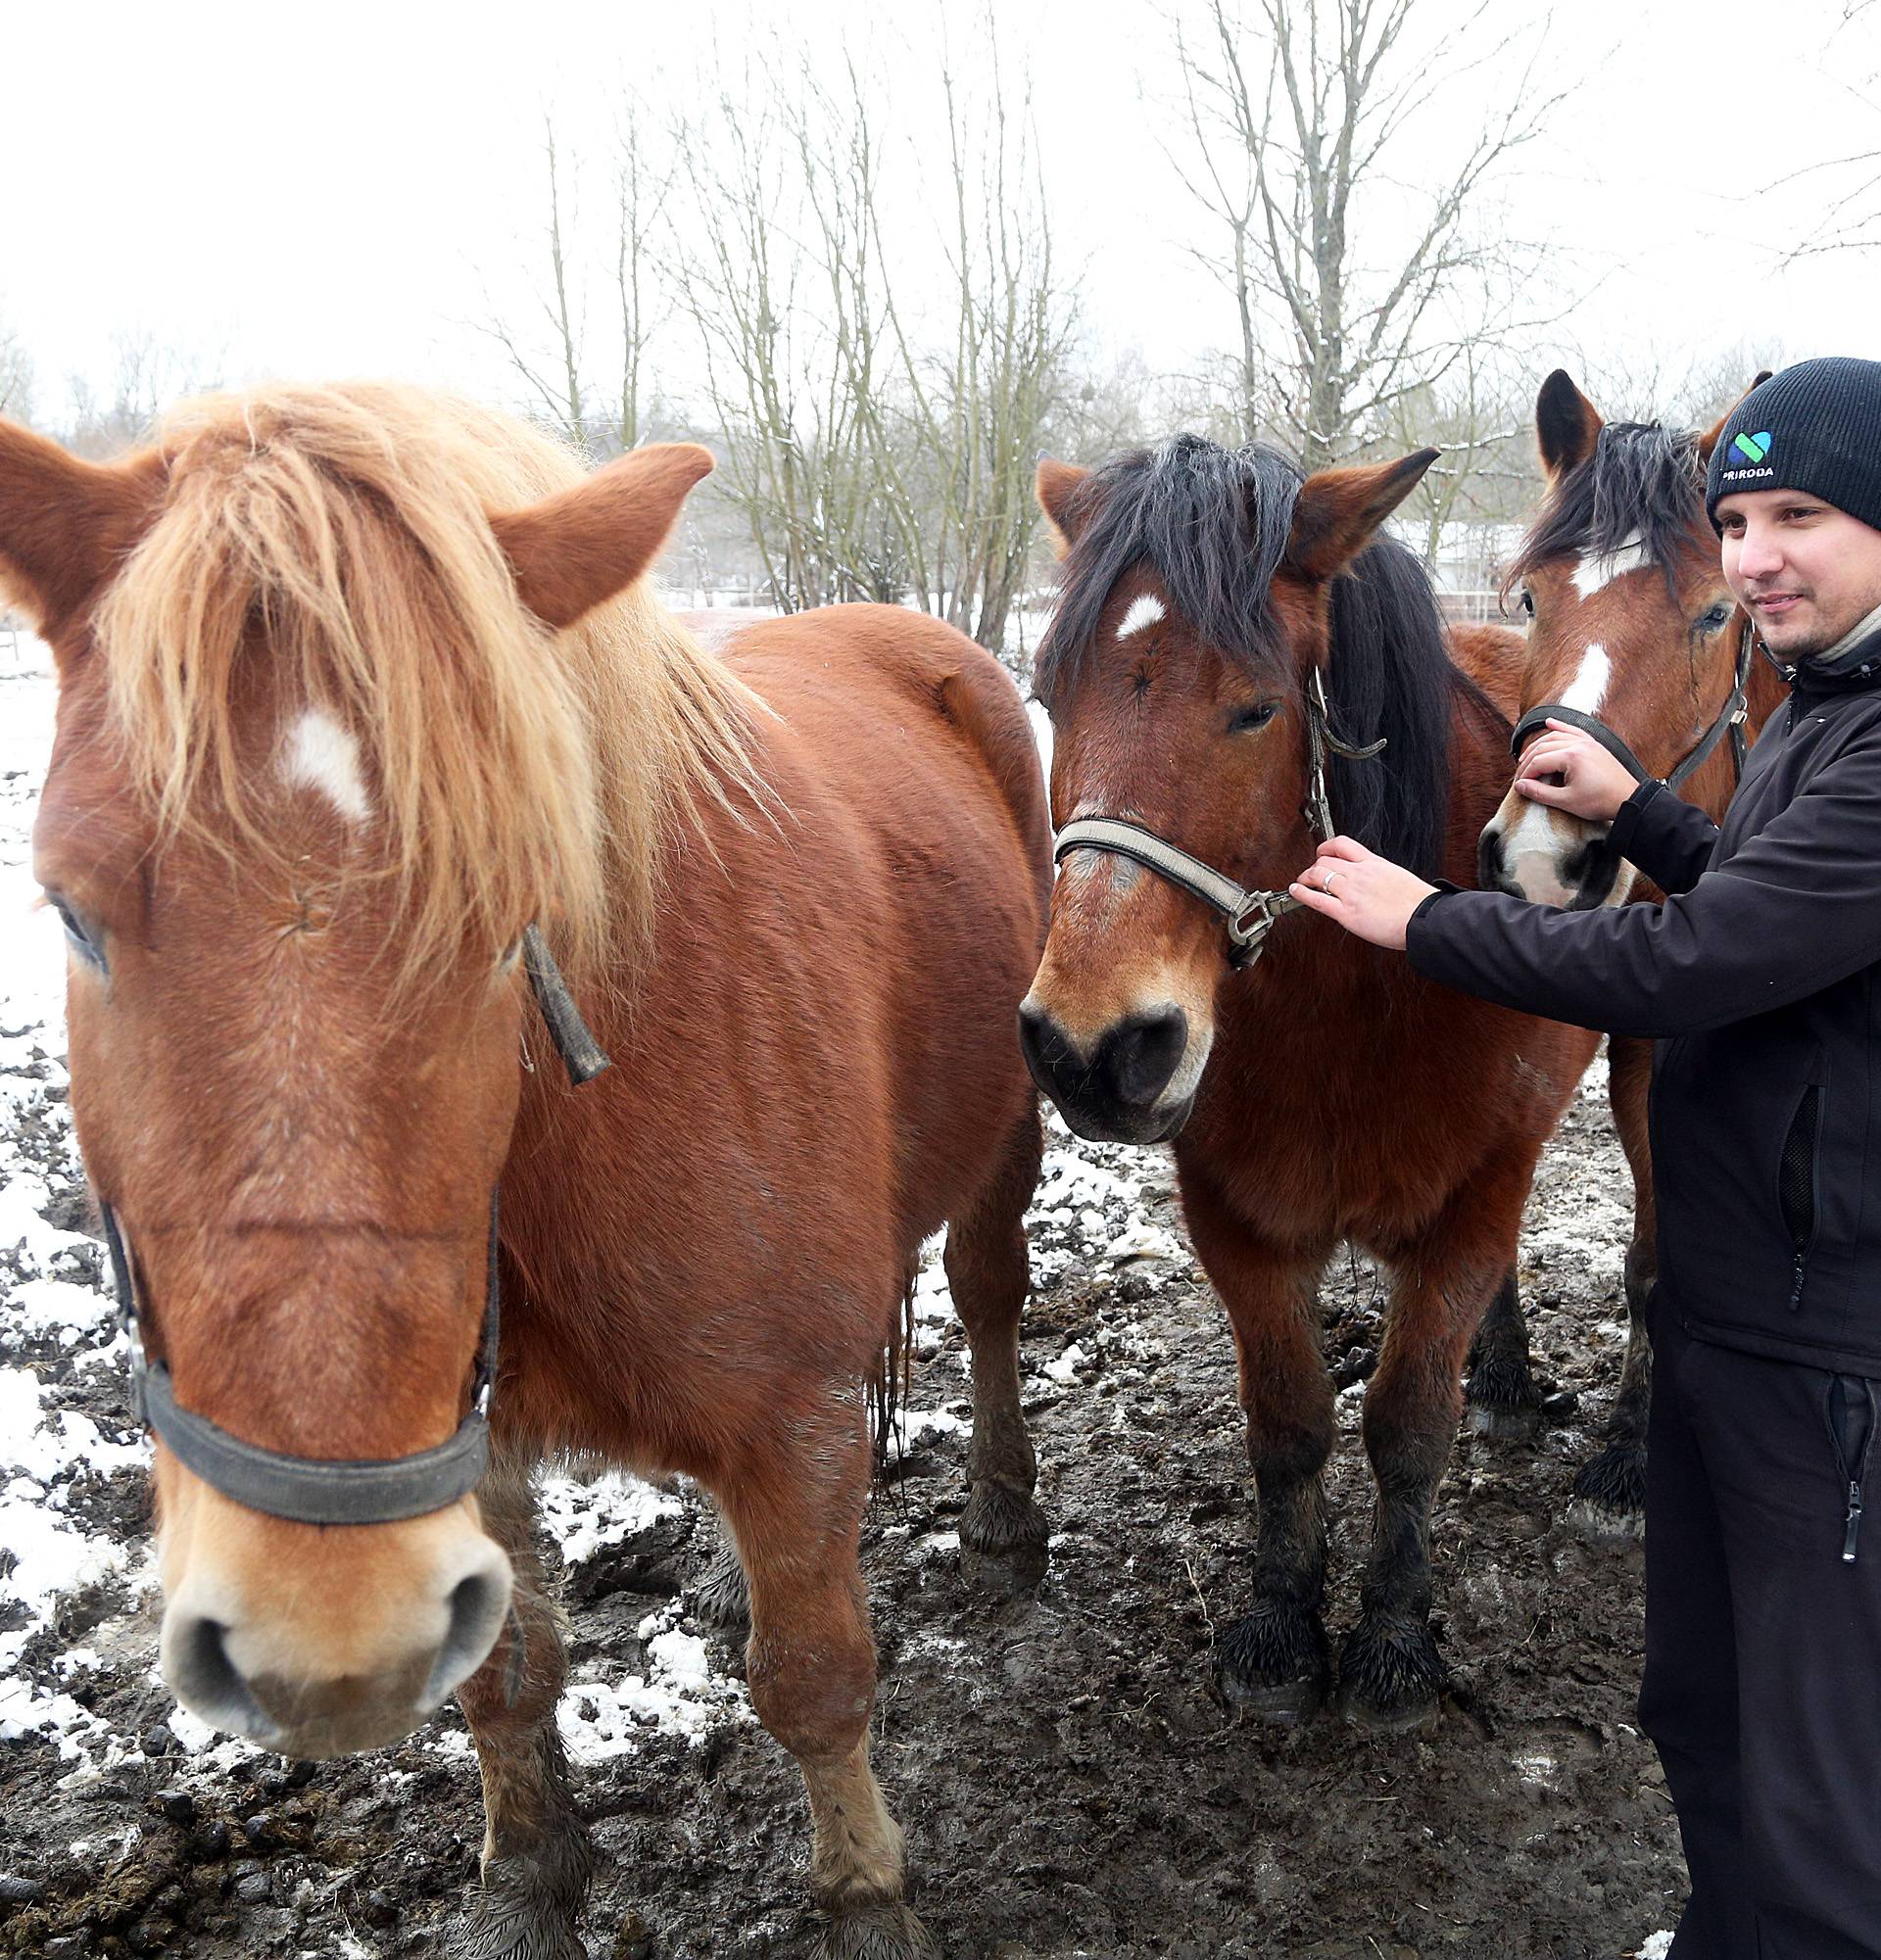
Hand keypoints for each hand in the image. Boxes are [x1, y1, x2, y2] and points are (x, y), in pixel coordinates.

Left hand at [1287, 837, 1434, 950]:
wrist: (1424, 919)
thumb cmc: (1419, 904)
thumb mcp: (1400, 878)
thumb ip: (1382, 876)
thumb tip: (1377, 881)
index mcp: (1374, 864)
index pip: (1343, 845)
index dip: (1327, 847)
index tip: (1322, 853)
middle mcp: (1360, 874)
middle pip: (1325, 860)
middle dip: (1314, 866)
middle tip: (1311, 874)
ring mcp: (1352, 893)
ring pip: (1318, 875)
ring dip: (1305, 878)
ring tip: (1301, 882)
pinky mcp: (1347, 913)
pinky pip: (1317, 899)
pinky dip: (1301, 893)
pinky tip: (1296, 891)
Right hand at [1513, 720, 1638, 823]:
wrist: (1628, 799)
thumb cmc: (1599, 802)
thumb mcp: (1566, 801)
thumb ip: (1539, 792)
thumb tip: (1520, 785)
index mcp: (1571, 757)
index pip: (1538, 761)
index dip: (1525, 774)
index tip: (1520, 786)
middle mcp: (1579, 744)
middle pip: (1543, 746)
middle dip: (1528, 761)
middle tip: (1521, 776)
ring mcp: (1587, 743)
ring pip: (1556, 736)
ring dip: (1539, 745)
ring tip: (1527, 757)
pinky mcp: (1594, 745)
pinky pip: (1574, 730)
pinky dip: (1560, 726)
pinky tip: (1549, 722)